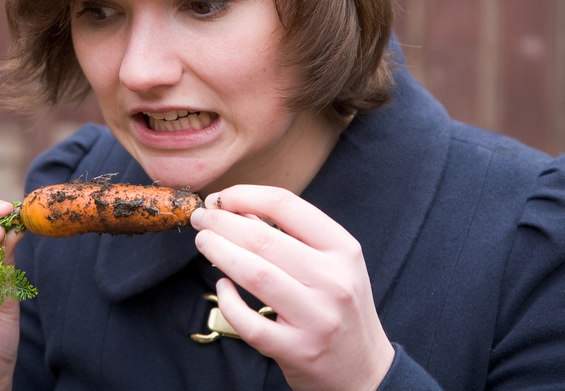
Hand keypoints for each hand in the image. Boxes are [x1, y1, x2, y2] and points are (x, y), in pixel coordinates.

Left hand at [191, 185, 393, 390]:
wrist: (364, 369)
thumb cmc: (341, 308)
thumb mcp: (334, 264)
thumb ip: (293, 236)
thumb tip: (238, 210)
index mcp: (343, 250)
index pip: (286, 206)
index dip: (245, 195)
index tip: (221, 197)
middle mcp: (334, 281)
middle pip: (264, 239)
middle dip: (222, 223)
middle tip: (201, 219)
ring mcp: (317, 318)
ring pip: (255, 274)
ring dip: (219, 252)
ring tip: (204, 242)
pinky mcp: (297, 351)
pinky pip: (249, 321)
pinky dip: (228, 300)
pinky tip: (222, 287)